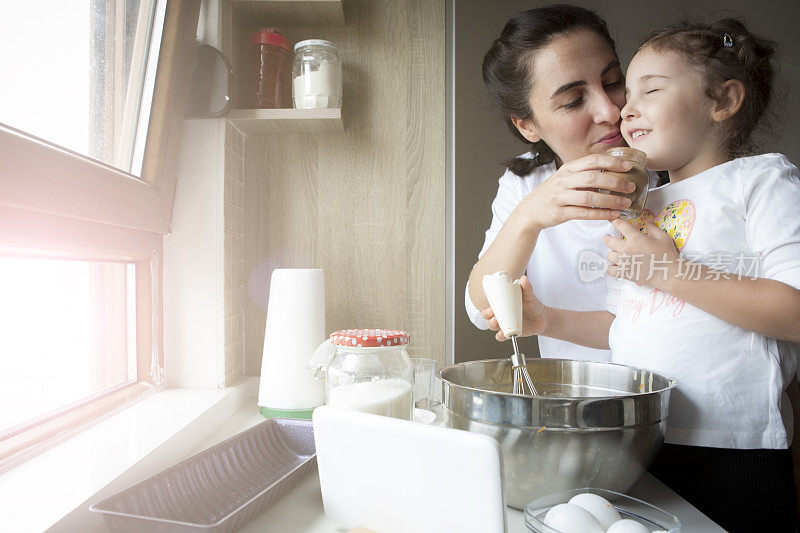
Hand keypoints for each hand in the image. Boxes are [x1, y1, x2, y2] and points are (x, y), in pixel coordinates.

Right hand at [480, 276, 549, 340]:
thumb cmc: (533, 305)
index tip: (489, 304)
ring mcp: (505, 324)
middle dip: (486, 314)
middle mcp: (502, 314)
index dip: (487, 303)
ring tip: (496, 322)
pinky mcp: (510, 332)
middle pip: (488, 316)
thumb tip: (524, 279)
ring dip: (492, 324)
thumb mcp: (530, 296)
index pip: (490, 304)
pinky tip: (503, 334)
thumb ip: (527, 288)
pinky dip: (501, 336)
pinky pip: (502, 336)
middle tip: (492, 313)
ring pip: (493, 326)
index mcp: (503, 304)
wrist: (542, 318)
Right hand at [520, 153, 637, 230]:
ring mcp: (560, 197)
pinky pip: (583, 213)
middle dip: (614, 182)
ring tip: (624, 203)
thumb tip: (612, 172)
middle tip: (630, 187)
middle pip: (592, 178)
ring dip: (610, 201)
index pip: (592, 161)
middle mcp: (563, 181)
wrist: (530, 210)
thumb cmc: (553, 193)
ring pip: (589, 198)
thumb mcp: (565, 178)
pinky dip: (600, 214)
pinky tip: (613, 214)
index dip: (612, 163)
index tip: (628, 167)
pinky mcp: (560, 213)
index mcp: (567, 169)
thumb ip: (583, 174)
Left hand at [603, 219, 680, 288]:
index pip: (620, 225)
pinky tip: (616, 267)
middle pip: (607, 240)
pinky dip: (612, 269)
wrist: (669, 273)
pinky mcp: (624, 273)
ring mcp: (624, 261)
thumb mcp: (663, 238)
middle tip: (609, 239)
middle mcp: (627, 249)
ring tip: (618, 255)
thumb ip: (653, 228)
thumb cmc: (667, 256)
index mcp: (636, 238)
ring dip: (613, 254)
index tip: (613, 221)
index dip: (615, 221)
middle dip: (608, 238)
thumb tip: (648, 221)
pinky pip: (610, 270)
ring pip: (609, 255)